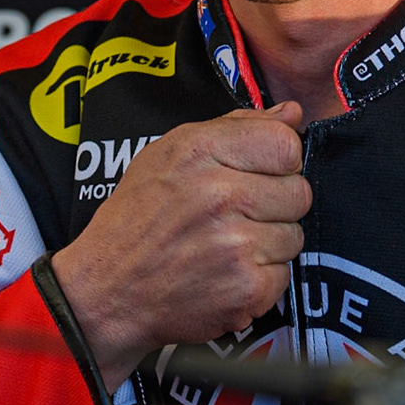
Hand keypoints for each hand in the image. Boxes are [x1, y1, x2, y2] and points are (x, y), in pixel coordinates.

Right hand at [51, 101, 307, 389]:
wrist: (105, 291)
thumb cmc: (137, 219)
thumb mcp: (170, 154)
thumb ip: (236, 128)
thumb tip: (292, 113)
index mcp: (200, 152)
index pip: (286, 144)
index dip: (279, 161)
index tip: (258, 174)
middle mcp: (220, 195)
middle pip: (299, 192)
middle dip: (275, 205)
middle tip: (237, 216)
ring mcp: (235, 245)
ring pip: (294, 236)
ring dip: (268, 244)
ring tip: (226, 247)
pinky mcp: (246, 289)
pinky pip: (283, 275)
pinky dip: (259, 280)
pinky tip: (225, 275)